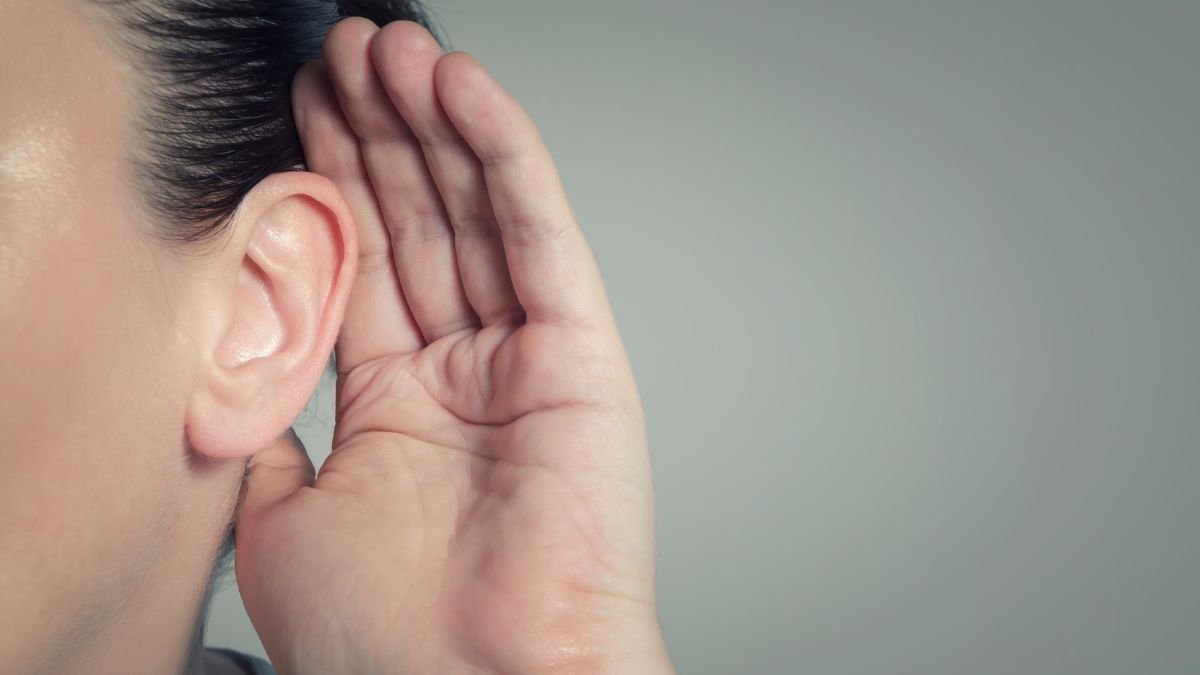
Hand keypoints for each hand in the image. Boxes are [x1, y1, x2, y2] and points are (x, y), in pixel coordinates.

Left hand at [233, 18, 671, 674]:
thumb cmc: (392, 642)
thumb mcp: (280, 521)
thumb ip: (268, 428)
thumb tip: (235, 362)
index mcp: (398, 411)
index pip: (364, 266)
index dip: (333, 182)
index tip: (303, 108)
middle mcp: (465, 376)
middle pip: (419, 224)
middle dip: (379, 133)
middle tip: (349, 52)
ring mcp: (526, 360)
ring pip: (477, 214)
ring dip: (435, 125)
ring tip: (395, 48)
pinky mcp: (581, 356)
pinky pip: (539, 237)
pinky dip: (505, 158)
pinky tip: (466, 91)